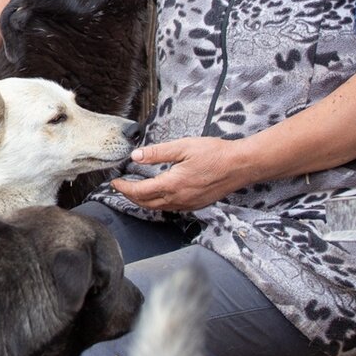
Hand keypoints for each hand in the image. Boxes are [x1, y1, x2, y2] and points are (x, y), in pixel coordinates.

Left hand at [111, 136, 246, 211]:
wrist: (240, 166)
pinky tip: (158, 195)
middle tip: (120, 187)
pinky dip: (158, 203)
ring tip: (135, 191)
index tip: (114, 182)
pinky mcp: (197, 204)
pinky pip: (172, 208)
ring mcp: (189, 204)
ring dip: (144, 201)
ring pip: (159, 208)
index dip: (124, 188)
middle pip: (146, 203)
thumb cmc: (214, 153)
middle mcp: (179, 198)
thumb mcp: (183, 147)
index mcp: (173, 184)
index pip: (140, 191)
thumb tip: (136, 156)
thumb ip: (157, 152)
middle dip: (130, 196)